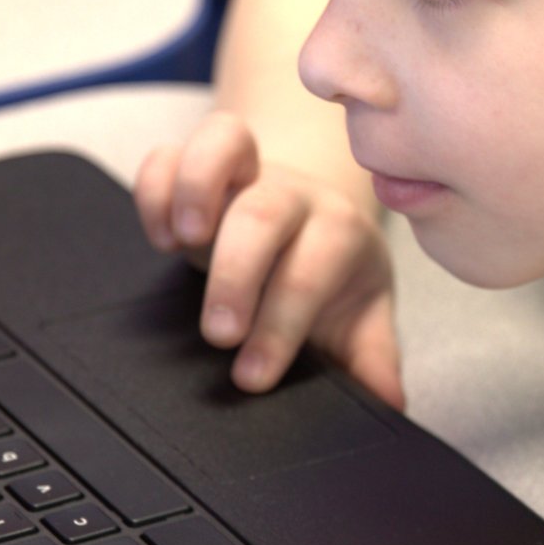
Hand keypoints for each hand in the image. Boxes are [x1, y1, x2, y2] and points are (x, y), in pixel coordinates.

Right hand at [132, 111, 402, 407]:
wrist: (313, 216)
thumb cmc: (333, 275)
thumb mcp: (361, 318)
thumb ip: (372, 360)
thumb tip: (389, 404)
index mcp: (339, 231)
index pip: (313, 271)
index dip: (282, 325)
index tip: (254, 376)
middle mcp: (293, 194)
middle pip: (264, 212)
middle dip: (236, 275)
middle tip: (218, 334)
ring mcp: (244, 171)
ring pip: (223, 141)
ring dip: (195, 188)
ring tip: (181, 244)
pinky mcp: (196, 165)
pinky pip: (168, 153)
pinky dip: (154, 188)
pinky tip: (160, 238)